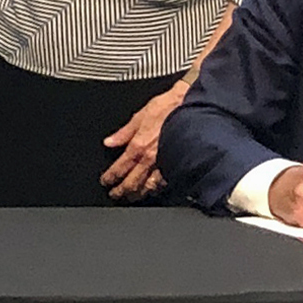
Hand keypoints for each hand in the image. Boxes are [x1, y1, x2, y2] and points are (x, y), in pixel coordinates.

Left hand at [101, 82, 187, 201]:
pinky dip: (158, 189)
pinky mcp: (180, 164)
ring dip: (138, 194)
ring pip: (148, 187)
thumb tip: (109, 142)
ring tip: (133, 197)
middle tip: (115, 194)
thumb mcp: (142, 114)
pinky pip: (167, 182)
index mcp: (138, 146)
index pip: (119, 169)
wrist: (196, 105)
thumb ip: (125, 131)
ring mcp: (166, 164)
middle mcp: (150, 159)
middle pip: (131, 183)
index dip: (109, 178)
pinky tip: (155, 190)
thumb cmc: (171, 106)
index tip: (105, 181)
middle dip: (121, 191)